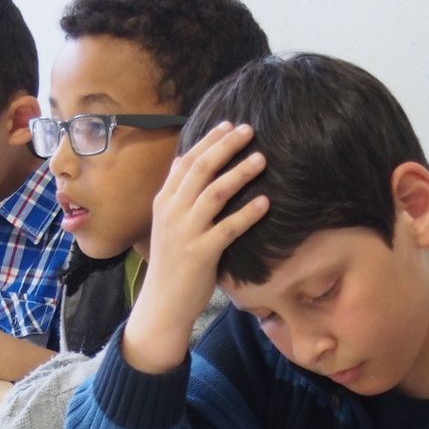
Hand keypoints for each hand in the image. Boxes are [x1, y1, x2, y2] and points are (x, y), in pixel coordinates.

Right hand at [121, 121, 268, 372]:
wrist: (162, 303)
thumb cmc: (172, 263)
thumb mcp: (170, 225)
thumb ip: (181, 198)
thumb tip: (195, 169)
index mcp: (164, 201)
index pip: (186, 161)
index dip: (208, 140)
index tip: (228, 124)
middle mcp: (172, 212)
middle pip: (201, 169)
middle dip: (225, 146)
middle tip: (249, 130)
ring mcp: (186, 232)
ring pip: (215, 193)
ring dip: (239, 173)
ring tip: (261, 158)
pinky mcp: (201, 253)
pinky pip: (228, 228)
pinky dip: (248, 213)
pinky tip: (265, 202)